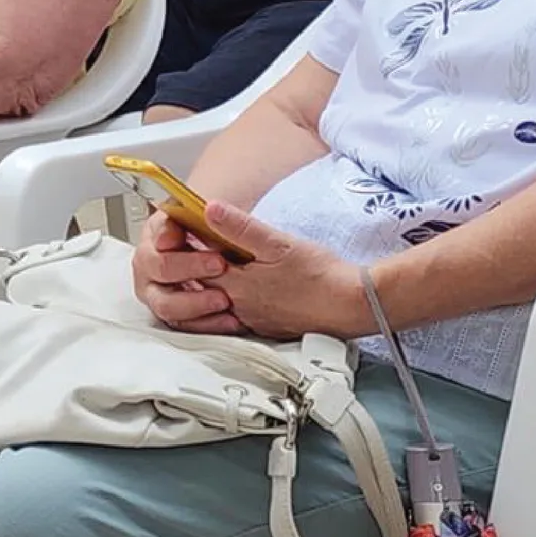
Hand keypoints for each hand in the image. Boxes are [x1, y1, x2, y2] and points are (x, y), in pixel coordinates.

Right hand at [131, 209, 234, 331]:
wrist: (209, 245)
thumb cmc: (201, 229)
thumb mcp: (198, 212)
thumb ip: (197, 212)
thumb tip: (208, 210)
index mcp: (152, 236)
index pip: (159, 242)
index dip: (183, 250)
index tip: (212, 256)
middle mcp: (148, 267)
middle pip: (160, 272)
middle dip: (191, 271)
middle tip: (221, 267)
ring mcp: (156, 292)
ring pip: (167, 306)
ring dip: (197, 304)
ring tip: (225, 300)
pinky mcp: (172, 314)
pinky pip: (184, 325)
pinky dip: (207, 324)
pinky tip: (230, 319)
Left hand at [196, 201, 365, 340]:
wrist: (350, 305)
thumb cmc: (319, 274)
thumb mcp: (278, 243)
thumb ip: (241, 227)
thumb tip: (209, 209)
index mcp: (238, 285)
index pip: (198, 266)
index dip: (189, 247)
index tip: (185, 230)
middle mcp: (240, 307)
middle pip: (204, 286)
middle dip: (196, 267)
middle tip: (195, 245)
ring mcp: (253, 320)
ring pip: (220, 302)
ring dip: (213, 285)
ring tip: (216, 264)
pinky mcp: (267, 327)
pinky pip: (237, 314)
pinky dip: (232, 299)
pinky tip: (241, 287)